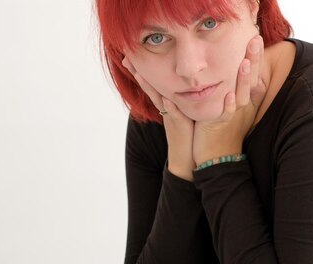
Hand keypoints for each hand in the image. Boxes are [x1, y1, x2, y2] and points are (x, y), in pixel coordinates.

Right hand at [122, 56, 195, 180]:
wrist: (184, 157)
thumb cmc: (185, 135)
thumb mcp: (180, 114)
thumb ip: (176, 101)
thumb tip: (174, 88)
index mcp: (165, 104)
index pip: (152, 85)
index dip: (141, 72)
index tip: (130, 58)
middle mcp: (164, 109)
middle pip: (150, 89)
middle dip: (138, 74)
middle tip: (127, 59)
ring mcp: (170, 116)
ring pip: (158, 99)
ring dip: (149, 87)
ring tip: (140, 73)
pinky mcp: (180, 126)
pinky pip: (175, 115)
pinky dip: (172, 107)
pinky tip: (167, 98)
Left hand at [192, 35, 265, 165]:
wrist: (217, 158)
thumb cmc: (224, 133)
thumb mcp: (233, 110)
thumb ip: (235, 91)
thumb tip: (237, 72)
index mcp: (245, 102)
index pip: (254, 76)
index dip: (257, 59)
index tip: (257, 39)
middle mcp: (243, 107)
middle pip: (251, 81)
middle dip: (254, 61)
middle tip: (256, 40)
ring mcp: (233, 116)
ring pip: (241, 95)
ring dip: (243, 80)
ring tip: (244, 63)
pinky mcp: (220, 126)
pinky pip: (226, 115)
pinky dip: (228, 105)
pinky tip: (229, 95)